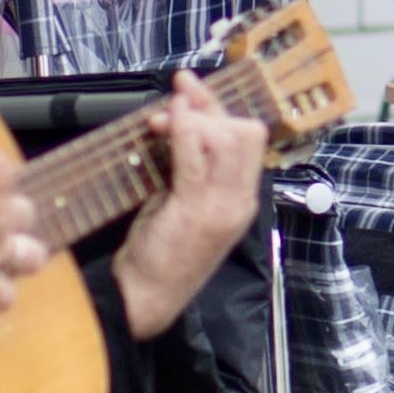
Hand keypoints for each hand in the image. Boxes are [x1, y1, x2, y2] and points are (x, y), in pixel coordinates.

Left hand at [109, 76, 269, 338]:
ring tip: (161, 120)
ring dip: (192, 118)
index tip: (189, 93)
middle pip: (246, 133)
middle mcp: (239, 201)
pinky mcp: (196, 210)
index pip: (249, 141)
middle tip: (173, 106)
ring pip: (226, 139)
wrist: (145, 299)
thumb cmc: (157, 257)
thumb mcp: (178, 207)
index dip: (221, 110)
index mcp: (241, 201)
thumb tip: (178, 126)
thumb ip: (186, 171)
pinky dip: (183, 131)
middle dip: (210, 109)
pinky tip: (166, 123)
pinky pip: (195, 157)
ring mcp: (222, 207)